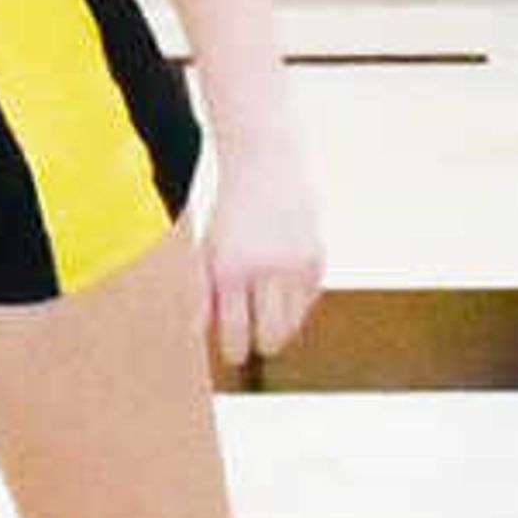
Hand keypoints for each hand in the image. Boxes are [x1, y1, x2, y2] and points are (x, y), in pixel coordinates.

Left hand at [203, 132, 326, 370]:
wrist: (267, 160)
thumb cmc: (232, 206)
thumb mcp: (208, 246)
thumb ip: (202, 290)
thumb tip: (199, 331)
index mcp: (230, 269)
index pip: (235, 331)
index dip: (235, 352)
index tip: (235, 357)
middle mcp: (265, 269)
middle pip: (271, 335)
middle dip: (263, 345)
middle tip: (258, 345)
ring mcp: (296, 264)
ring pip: (294, 322)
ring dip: (282, 326)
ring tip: (270, 316)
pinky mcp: (318, 256)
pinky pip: (310, 299)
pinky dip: (299, 301)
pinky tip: (285, 287)